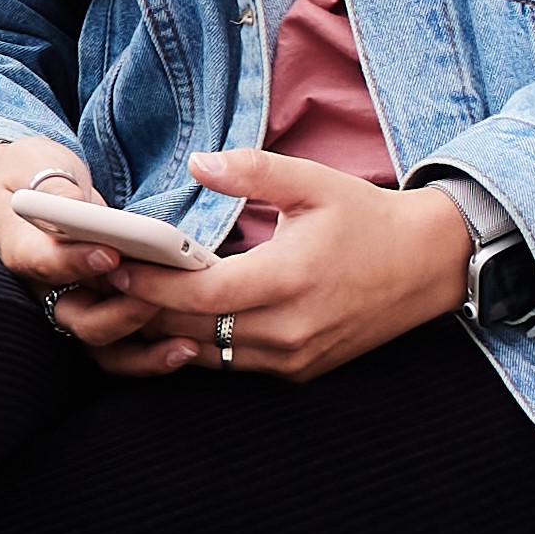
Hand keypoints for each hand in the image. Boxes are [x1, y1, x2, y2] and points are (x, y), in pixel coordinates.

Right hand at [0, 137, 209, 367]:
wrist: (29, 190)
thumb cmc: (32, 174)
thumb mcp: (38, 167)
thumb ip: (57, 191)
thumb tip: (78, 209)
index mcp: (24, 249)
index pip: (42, 264)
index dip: (74, 264)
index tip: (110, 254)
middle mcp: (47, 290)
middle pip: (79, 320)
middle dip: (123, 313)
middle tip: (159, 295)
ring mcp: (75, 306)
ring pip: (105, 347)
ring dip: (145, 352)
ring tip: (185, 345)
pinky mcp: (103, 313)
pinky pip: (125, 348)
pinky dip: (154, 355)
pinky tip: (188, 349)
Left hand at [147, 148, 481, 382]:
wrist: (428, 265)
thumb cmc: (368, 219)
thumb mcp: (315, 183)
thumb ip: (253, 170)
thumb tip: (199, 162)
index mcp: (289, 279)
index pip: (199, 293)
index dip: (149, 281)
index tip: (114, 262)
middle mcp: (289, 328)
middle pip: (192, 330)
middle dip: (143, 307)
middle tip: (106, 282)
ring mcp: (295, 357)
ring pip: (207, 355)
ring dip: (166, 332)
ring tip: (129, 302)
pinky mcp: (300, 371)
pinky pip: (233, 364)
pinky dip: (201, 345)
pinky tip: (175, 321)